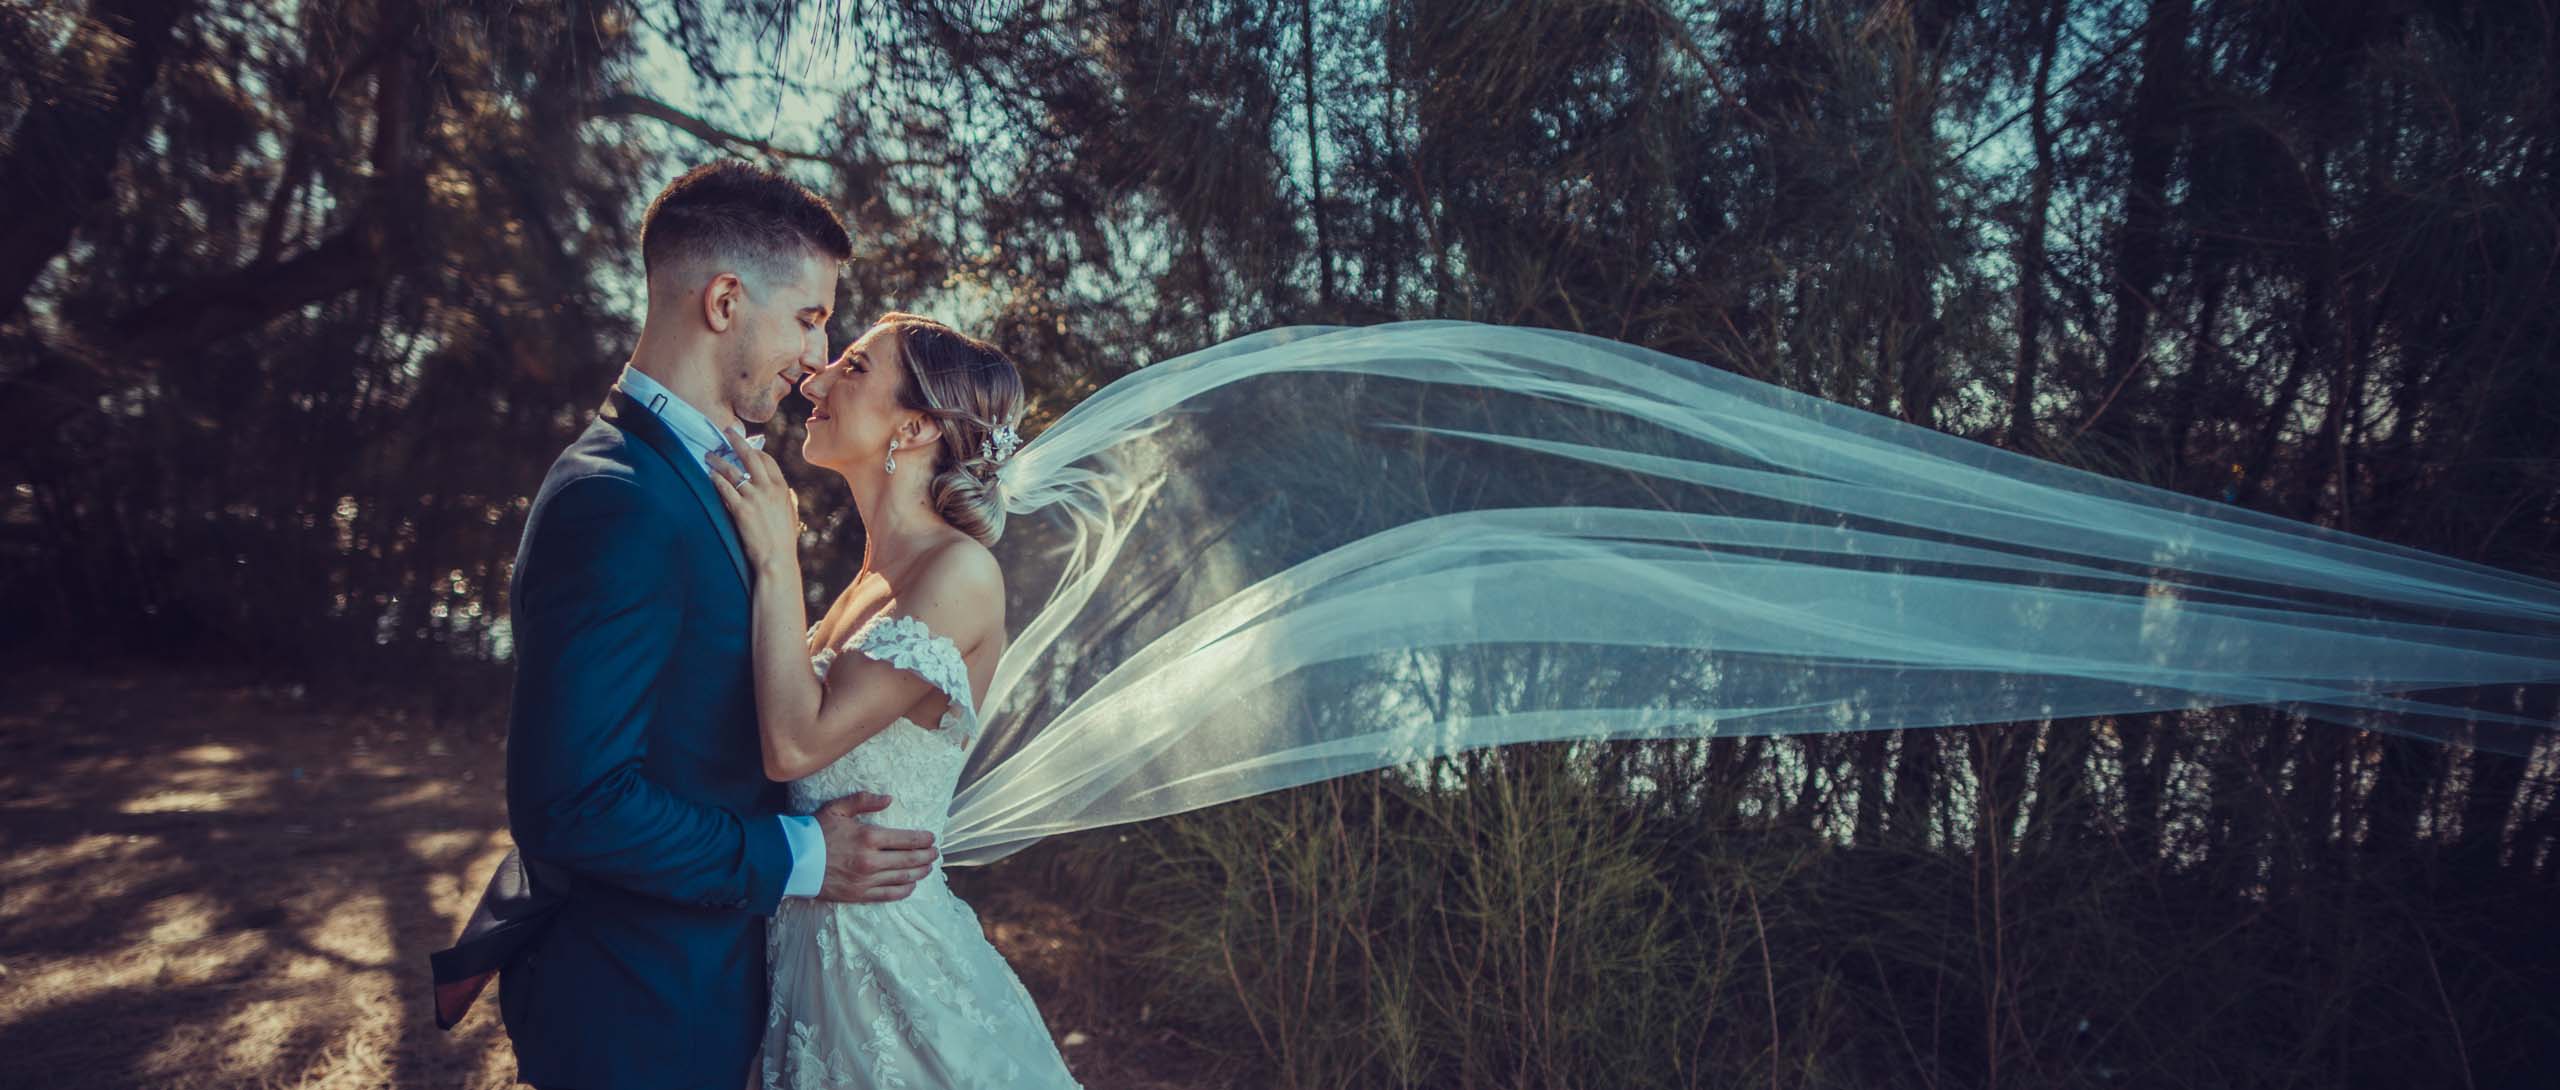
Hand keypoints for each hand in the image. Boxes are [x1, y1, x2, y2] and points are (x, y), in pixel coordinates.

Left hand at [706, 425, 802, 572]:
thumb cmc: (783, 540)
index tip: (745, 445)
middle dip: (737, 441)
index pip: (767, 459)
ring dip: (718, 460)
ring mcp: (754, 497)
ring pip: (733, 470)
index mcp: (782, 488)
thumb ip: (786, 499)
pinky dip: (715, 479)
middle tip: (726, 431)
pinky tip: (708, 474)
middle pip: (750, 456)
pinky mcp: (741, 509)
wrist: (776, 558)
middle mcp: (768, 488)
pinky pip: (724, 488)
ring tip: (708, 455)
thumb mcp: (790, 514)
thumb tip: (784, 490)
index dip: (754, 449)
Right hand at [811, 791, 937, 903]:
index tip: (932, 839)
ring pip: (903, 878)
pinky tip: (911, 886)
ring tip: (928, 868)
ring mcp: (866, 881)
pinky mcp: (859, 895)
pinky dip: (903, 891)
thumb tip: (889, 799)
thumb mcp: (838, 808)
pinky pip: (888, 895)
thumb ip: (864, 801)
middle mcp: (871, 861)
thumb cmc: (815, 832)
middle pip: (909, 860)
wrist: (792, 861)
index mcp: (869, 837)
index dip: (924, 840)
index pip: (907, 839)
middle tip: (935, 854)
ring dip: (919, 873)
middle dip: (927, 856)